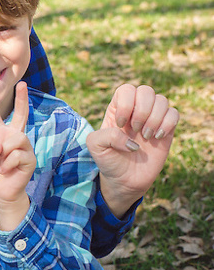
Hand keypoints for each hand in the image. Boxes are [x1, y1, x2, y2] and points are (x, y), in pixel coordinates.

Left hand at [0, 82, 35, 230]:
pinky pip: (18, 155)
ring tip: (1, 162)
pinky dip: (8, 164)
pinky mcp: (30, 158)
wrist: (0, 190)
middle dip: (22, 99)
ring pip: (16, 138)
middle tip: (22, 84)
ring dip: (5, 151)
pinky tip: (6, 170)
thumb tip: (0, 146)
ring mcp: (24, 146)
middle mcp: (13, 136)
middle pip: (21, 115)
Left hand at [87, 84, 178, 217]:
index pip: (126, 89)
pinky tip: (157, 137)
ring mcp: (152, 119)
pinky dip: (167, 124)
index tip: (121, 125)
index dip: (126, 104)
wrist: (124, 179)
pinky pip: (174, 113)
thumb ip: (106, 136)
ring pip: (162, 100)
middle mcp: (135, 110)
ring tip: (146, 136)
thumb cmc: (108, 160)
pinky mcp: (166, 130)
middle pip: (146, 91)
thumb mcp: (95, 146)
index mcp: (117, 109)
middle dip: (141, 111)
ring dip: (154, 119)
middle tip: (135, 130)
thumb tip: (132, 141)